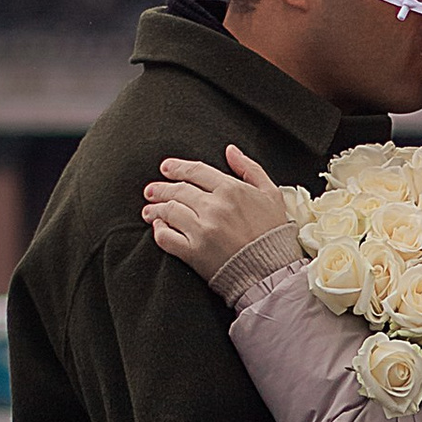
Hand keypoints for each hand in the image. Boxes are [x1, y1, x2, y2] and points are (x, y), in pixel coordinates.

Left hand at [144, 144, 288, 281]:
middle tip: (151, 191)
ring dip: (155, 209)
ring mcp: (202, 229)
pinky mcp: (194, 252)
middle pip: (178, 190)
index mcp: (231, 189)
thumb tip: (230, 150)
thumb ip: (249, 169)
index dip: (177, 167)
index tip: (166, 168)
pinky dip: (159, 231)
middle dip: (160, 189)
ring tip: (149, 211)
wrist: (272, 271)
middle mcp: (214, 206)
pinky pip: (166, 237)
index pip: (195, 171)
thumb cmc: (273, 233)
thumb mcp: (271, 194)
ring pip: (168, 211)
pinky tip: (158, 228)